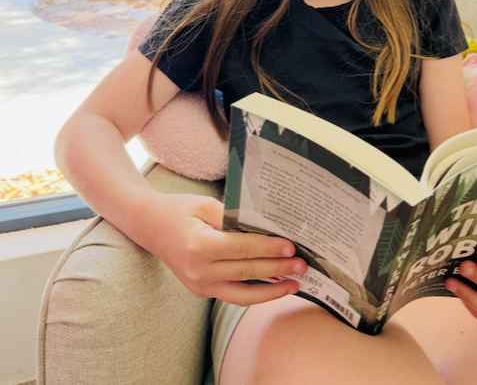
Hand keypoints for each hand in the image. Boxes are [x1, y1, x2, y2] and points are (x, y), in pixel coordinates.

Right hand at [138, 192, 307, 304]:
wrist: (150, 227)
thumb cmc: (179, 210)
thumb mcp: (205, 204)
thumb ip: (233, 217)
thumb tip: (265, 228)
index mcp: (198, 245)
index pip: (241, 249)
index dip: (267, 248)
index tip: (290, 247)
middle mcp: (198, 271)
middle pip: (246, 271)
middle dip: (277, 268)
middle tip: (302, 265)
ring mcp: (198, 286)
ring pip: (242, 293)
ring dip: (272, 290)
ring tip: (296, 283)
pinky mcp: (201, 292)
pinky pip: (233, 295)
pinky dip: (255, 294)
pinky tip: (275, 287)